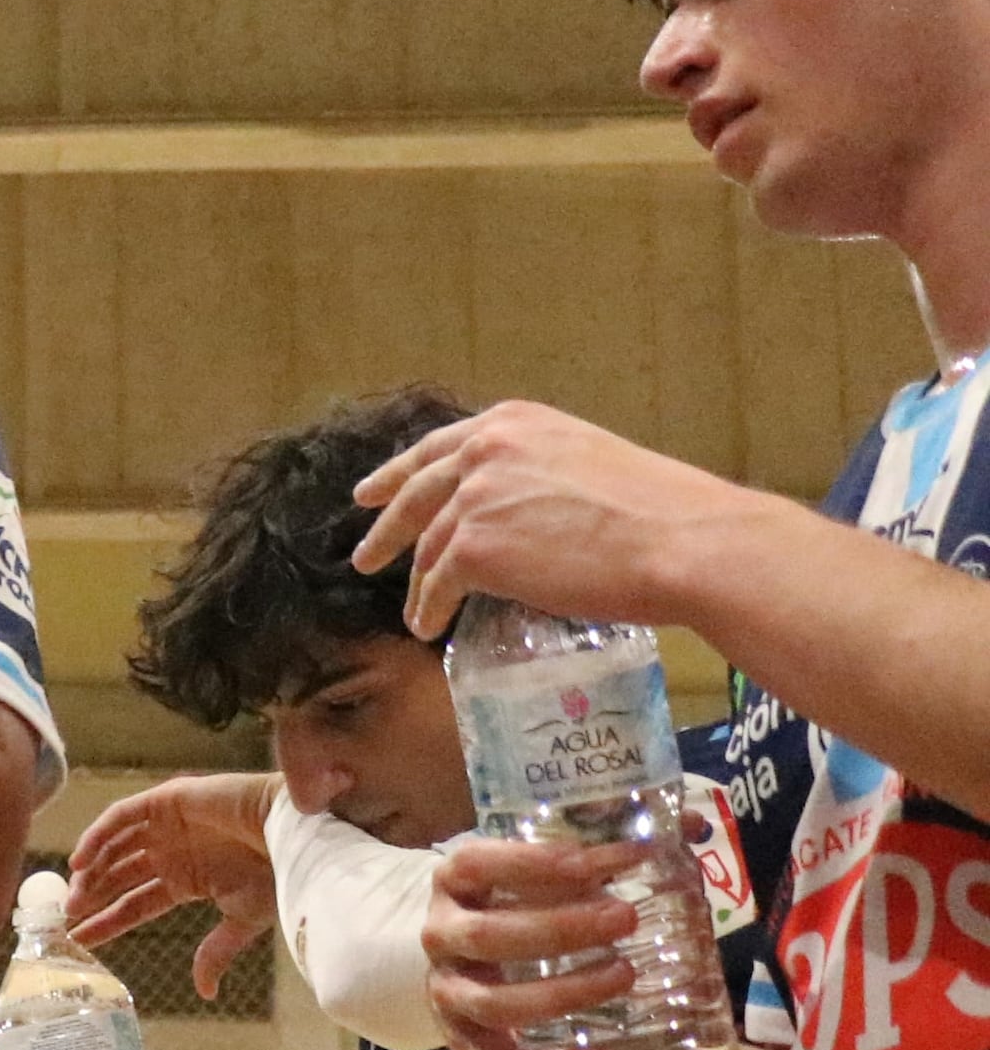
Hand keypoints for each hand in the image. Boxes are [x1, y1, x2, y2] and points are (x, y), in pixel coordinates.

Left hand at [68, 774, 283, 989]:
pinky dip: (98, 835)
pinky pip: (122, 816)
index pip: (134, 903)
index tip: (79, 939)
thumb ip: (215, 952)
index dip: (107, 921)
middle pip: (118, 876)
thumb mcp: (242, 920)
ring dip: (92, 870)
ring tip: (75, 896)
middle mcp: (171, 852)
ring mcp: (167, 825)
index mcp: (186, 879)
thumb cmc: (279, 874)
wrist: (297, 836)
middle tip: (68, 919)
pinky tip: (81, 861)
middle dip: (92, 897)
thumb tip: (206, 993)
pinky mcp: (168, 800)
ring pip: (114, 847)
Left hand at [348, 402, 767, 639]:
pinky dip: (430, 608)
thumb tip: (516, 510)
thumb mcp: (587, 463)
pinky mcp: (474, 549)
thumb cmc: (660, 512)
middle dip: (385, 528)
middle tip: (365, 557)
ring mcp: (474, 499)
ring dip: (417, 583)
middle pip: (417, 495)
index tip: (368, 495)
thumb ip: (537, 475)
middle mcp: (484, 451)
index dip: (398, 474)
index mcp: (514, 423)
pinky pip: (438, 586)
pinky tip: (429, 626)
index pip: (438, 448)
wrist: (683, 542)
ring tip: (415, 609)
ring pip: (428, 547)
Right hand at [422, 834, 648, 1049]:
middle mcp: (442, 935)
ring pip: (493, 1004)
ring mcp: (447, 992)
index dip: (537, 863)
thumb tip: (692, 826)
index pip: (482, 864)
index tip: (607, 861)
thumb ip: (606, 850)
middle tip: (626, 918)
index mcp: (454, 881)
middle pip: (488, 936)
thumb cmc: (515, 900)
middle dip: (560, 929)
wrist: (460, 952)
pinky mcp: (463, 1042)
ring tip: (625, 975)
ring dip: (561, 993)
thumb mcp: (544, 868)